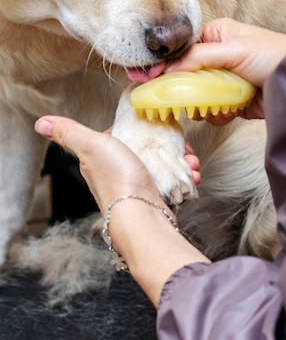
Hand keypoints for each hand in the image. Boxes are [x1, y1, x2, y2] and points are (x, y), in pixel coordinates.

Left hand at [34, 116, 207, 306]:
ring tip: (188, 159)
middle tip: (178, 143)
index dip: (136, 129)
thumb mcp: (92, 145)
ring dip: (180, 159)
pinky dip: (186, 175)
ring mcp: (140, 186)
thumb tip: (41, 122)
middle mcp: (119, 173)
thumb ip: (69, 132)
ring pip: (165, 164)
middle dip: (165, 144)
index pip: (120, 137)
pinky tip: (191, 174)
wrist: (142, 217)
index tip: (150, 125)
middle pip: (146, 149)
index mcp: (101, 160)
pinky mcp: (158, 197)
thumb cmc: (117, 181)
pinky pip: (175, 180)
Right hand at [165, 18, 285, 121]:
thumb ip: (199, 57)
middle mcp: (219, 57)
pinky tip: (228, 112)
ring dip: (202, 104)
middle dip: (184, 89)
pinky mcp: (233, 101)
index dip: (167, 64)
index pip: (183, 50)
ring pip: (198, 96)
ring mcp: (225, 80)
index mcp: (217, 36)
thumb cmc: (274, 55)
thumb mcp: (234, 50)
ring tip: (211, 106)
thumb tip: (169, 68)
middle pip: (187, 75)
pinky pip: (213, 110)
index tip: (151, 78)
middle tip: (179, 99)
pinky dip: (216, 114)